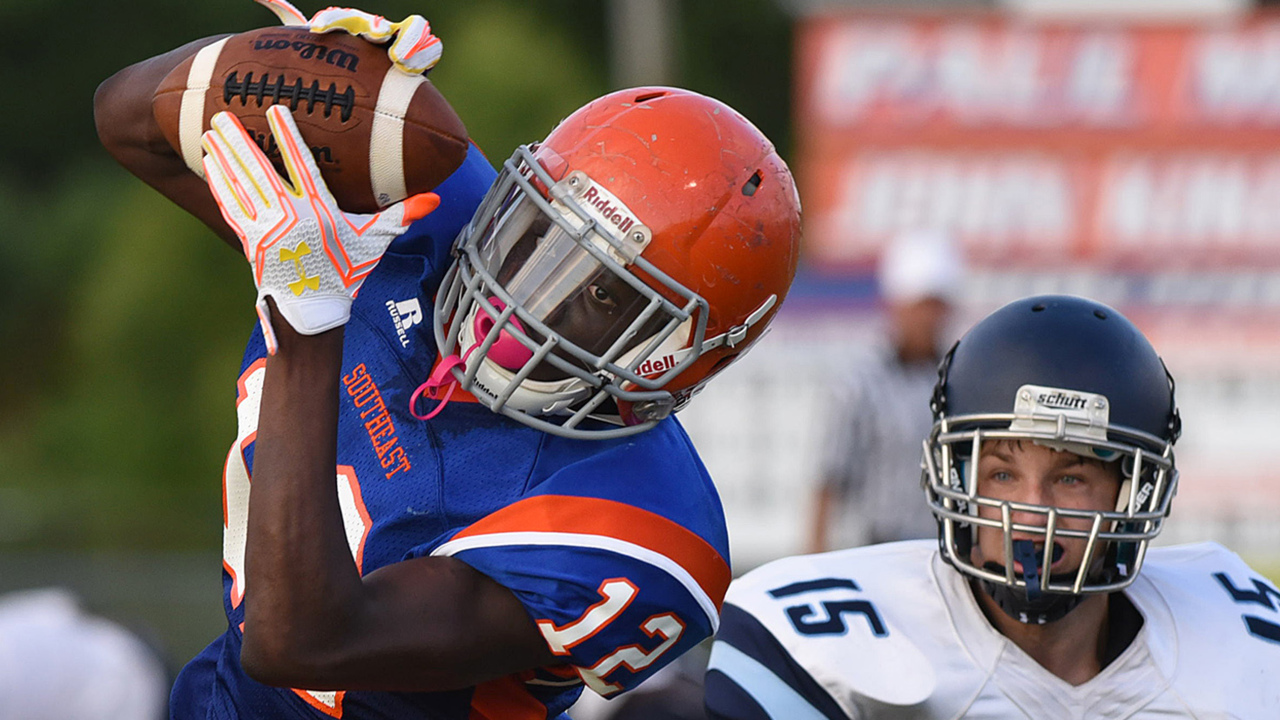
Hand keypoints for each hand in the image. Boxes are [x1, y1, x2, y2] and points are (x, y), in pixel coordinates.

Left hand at [200, 105, 438, 353]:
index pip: (301, 165)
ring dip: (224, 157)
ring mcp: (264, 230)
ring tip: (210, 132)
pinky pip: (231, 206)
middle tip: (220, 114)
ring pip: (240, 186)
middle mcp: (287, 217)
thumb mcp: (375, 243)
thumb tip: (436, 198)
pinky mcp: (250, 241)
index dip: (287, 136)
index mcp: (317, 212)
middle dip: (239, 141)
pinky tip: (210, 165)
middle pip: (258, 171)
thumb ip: (403, 216)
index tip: (273, 109)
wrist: (313, 311)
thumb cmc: (346, 273)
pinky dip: (219, 184)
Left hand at [253, 0, 442, 74]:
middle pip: (377, 22)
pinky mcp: (423, 60)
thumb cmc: (336, 74)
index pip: (343, 18)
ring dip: (408, 39)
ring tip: (400, 59)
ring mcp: (402, 45)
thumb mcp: (311, 54)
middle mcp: (378, 34)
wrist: (369, 93)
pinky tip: (414, 69)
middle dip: (373, 27)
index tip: (318, 31)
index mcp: (351, 30)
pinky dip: (425, 54)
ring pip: (414, 28)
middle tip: (369, 36)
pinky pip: (431, 47)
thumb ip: (291, 21)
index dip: (332, 21)